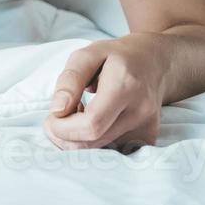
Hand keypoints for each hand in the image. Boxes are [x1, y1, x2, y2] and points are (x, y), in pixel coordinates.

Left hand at [44, 36, 164, 151]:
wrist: (153, 62)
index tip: (51, 118)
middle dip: (66, 135)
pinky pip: (113, 150)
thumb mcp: (87, 55)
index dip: (64, 128)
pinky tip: (95, 122)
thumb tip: (57, 111)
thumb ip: (69, 81)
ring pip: (101, 150)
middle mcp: (141, 111)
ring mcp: (148, 127)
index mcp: (125, 85)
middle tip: (57, 118)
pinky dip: (96, 140)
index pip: (91, 124)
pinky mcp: (149, 138)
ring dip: (80, 137)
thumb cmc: (115, 56)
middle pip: (94, 141)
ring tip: (79, 113)